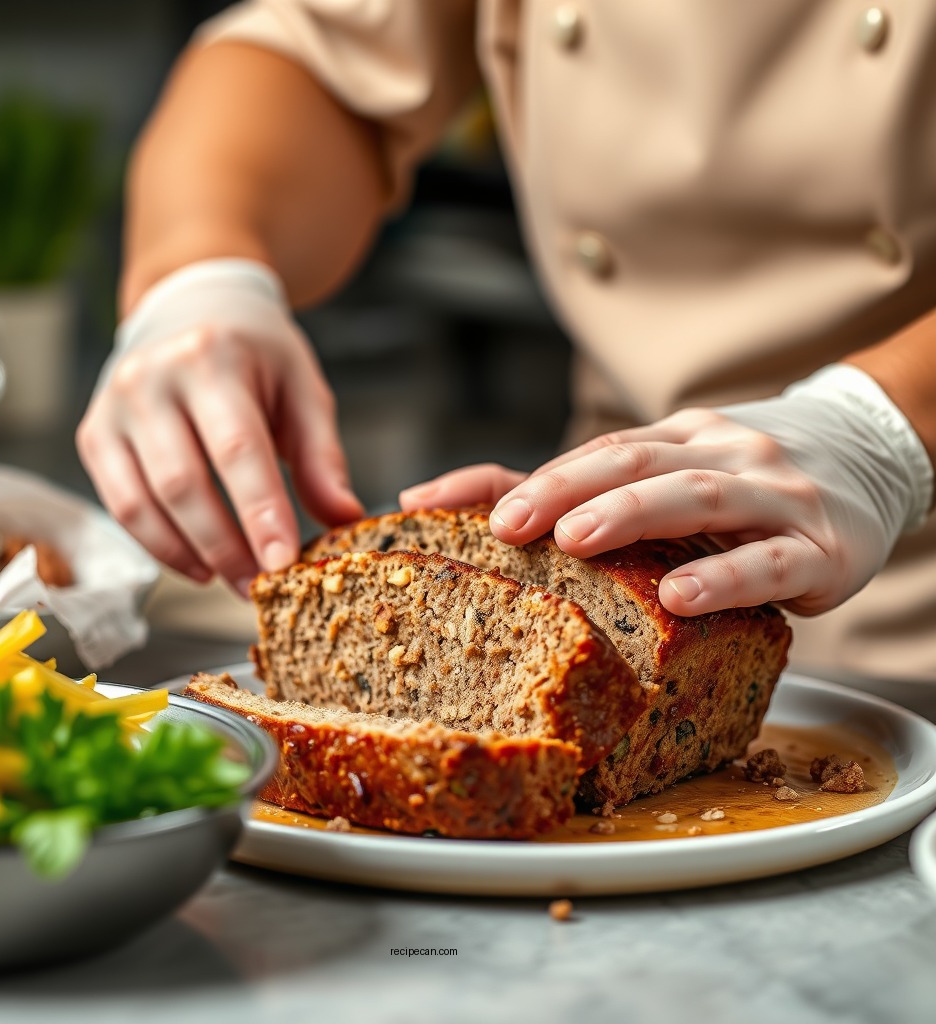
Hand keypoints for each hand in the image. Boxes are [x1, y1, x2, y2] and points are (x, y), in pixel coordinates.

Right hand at [77, 259, 362, 586]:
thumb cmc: (256, 354)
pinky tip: (198, 564)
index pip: (237, 448)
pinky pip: (121, 505)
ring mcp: (113, 407)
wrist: (189, 306)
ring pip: (143, 501)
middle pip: (183, 482)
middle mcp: (152, 378)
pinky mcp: (93, 434)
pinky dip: (159, 546)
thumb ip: (323, 455)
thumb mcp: (302, 387)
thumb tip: (344, 519)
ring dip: (191, 554)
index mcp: (213, 358)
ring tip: (234, 581)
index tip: (282, 562)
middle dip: (226, 546)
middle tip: (261, 586)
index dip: (259, 511)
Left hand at [401, 365, 931, 616]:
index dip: (514, 475)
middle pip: (632, 461)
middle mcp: (718, 454)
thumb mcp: (673, 471)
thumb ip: (587, 489)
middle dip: (563, 489)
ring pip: (695, 497)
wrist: (873, 453)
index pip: (588, 450)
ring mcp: (772, 496)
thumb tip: (468, 504)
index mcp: (675, 440)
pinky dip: (723, 577)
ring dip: (631, 514)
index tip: (436, 503)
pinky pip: (768, 563)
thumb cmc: (747, 480)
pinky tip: (679, 596)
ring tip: (575, 541)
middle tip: (506, 525)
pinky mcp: (819, 549)